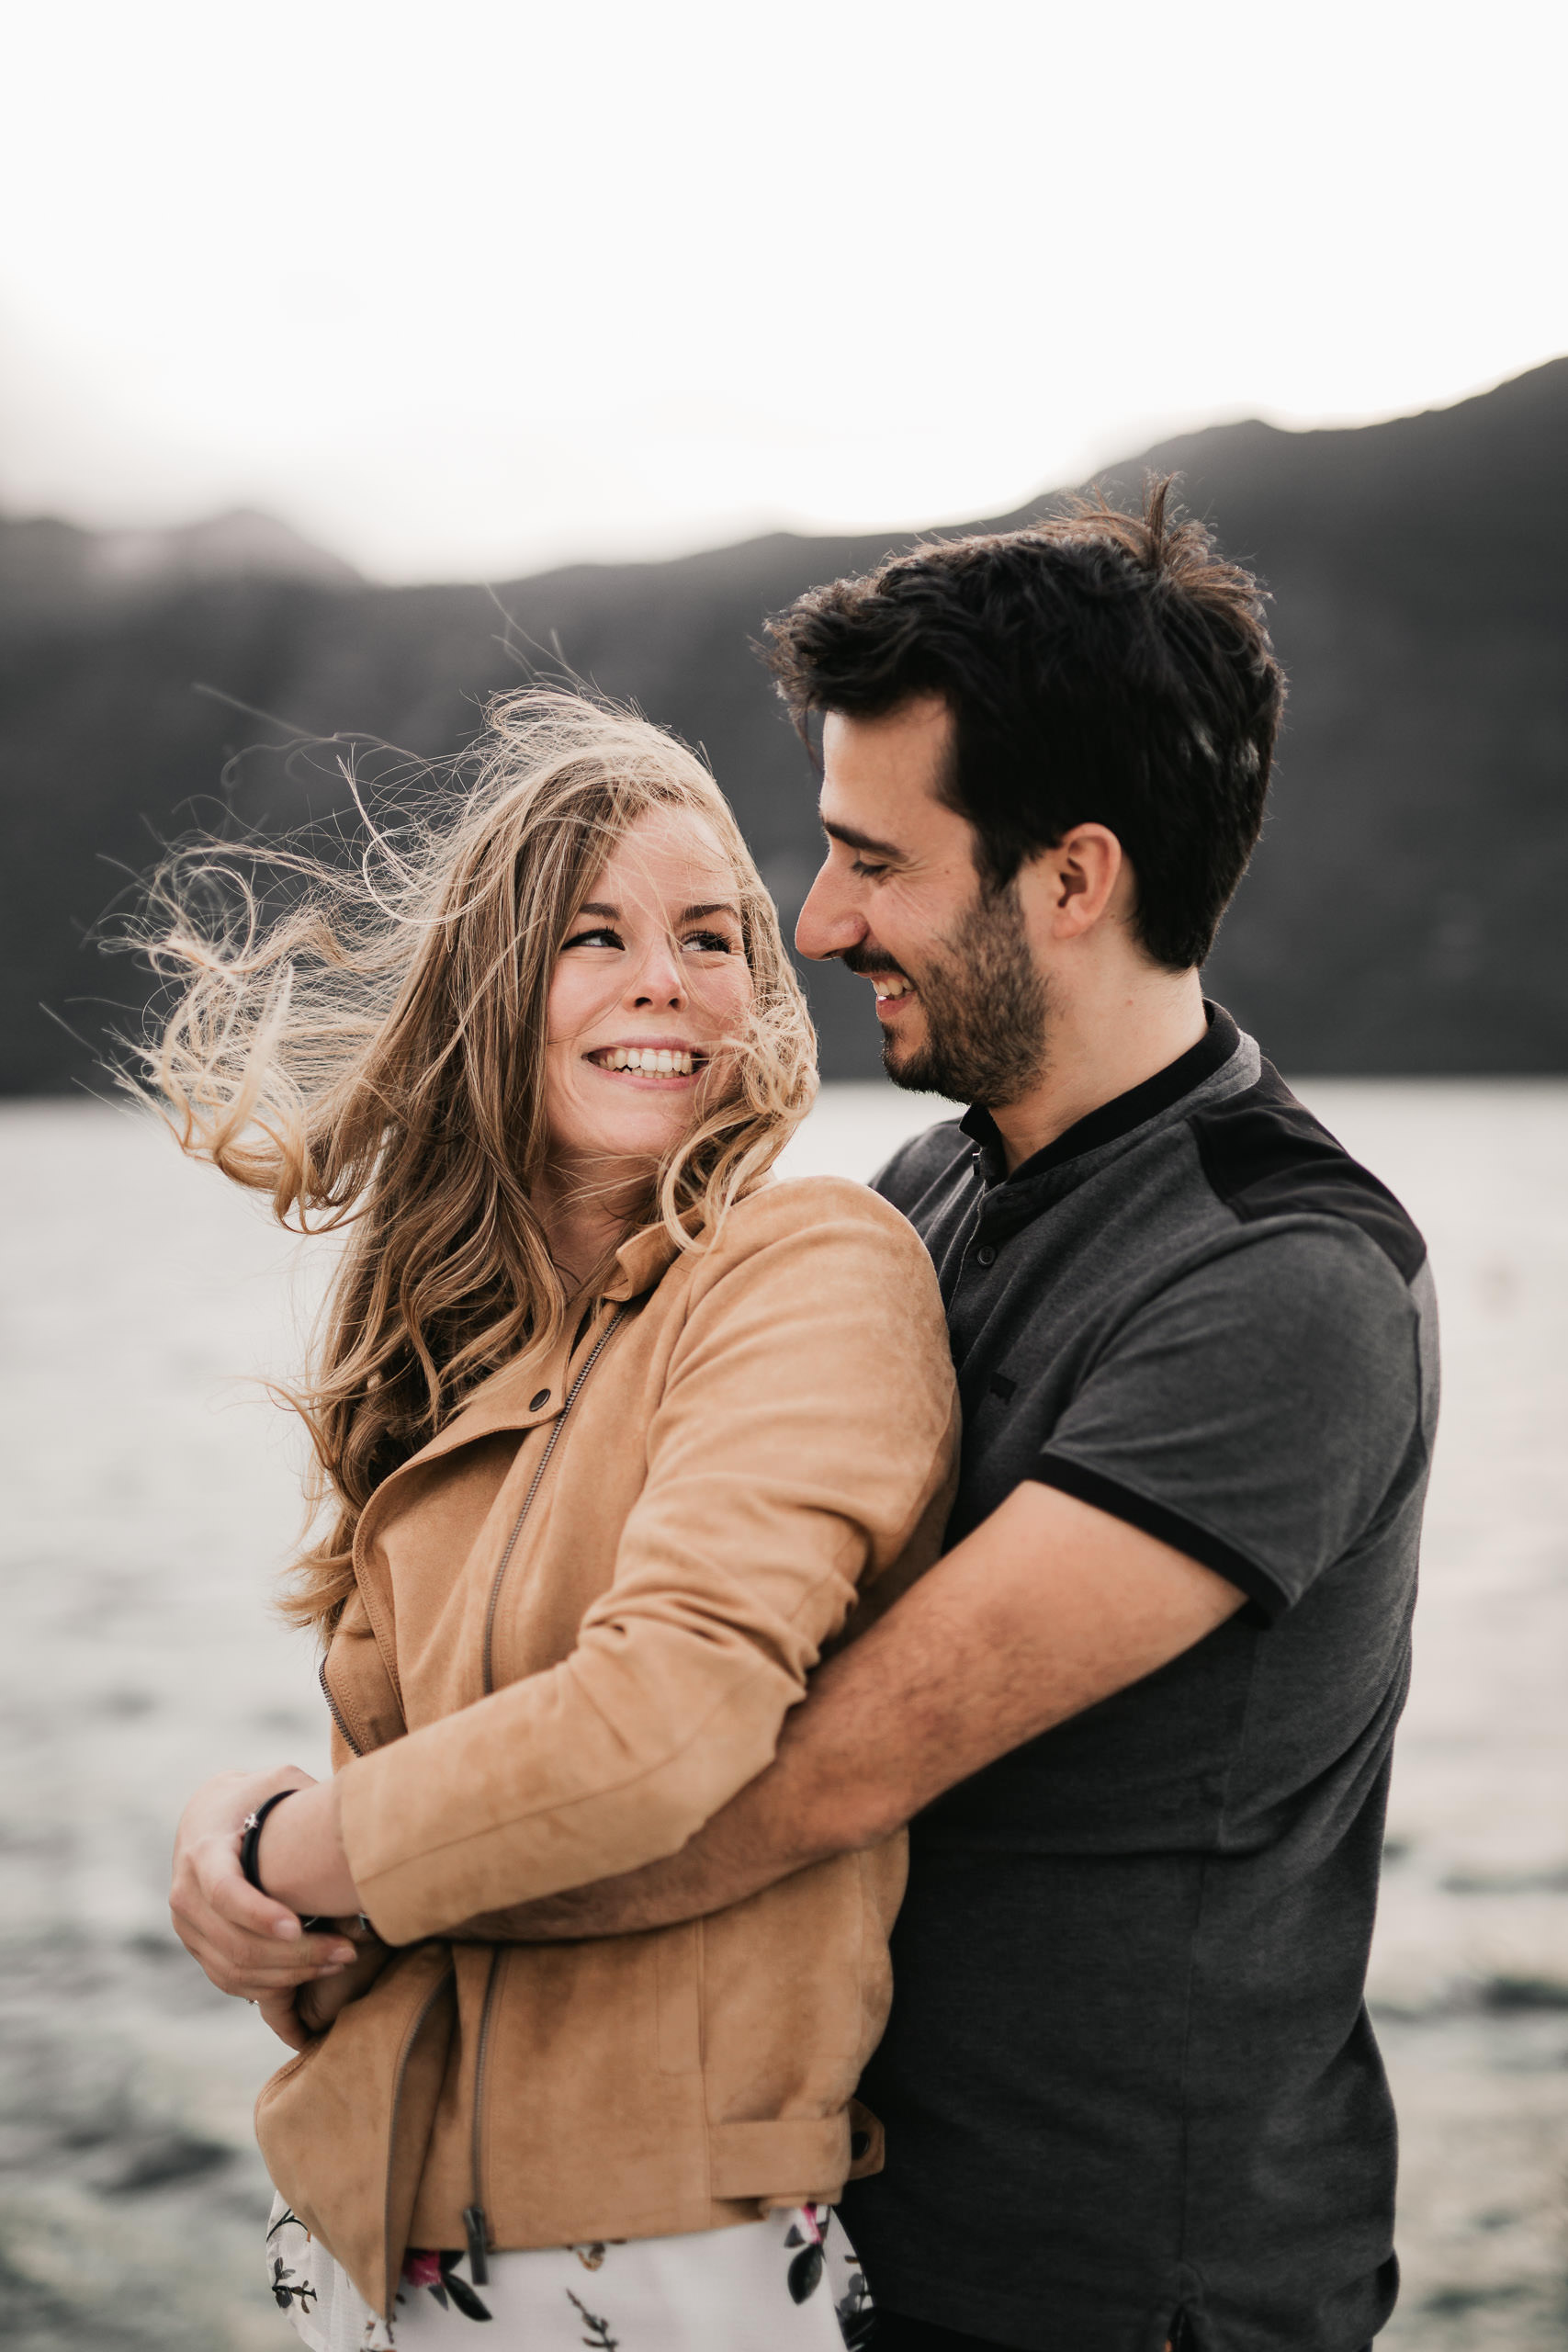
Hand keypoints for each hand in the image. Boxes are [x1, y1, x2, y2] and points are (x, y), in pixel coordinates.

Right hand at [169, 1768, 358, 2003]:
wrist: (209, 1816)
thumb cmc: (255, 1796)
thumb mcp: (276, 1782)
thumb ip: (305, 1793)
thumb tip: (351, 1805)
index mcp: (203, 1851)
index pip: (225, 1892)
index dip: (259, 1915)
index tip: (299, 1925)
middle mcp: (186, 1894)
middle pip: (236, 1942)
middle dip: (296, 1954)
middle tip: (347, 1950)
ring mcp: (188, 1927)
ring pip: (236, 1969)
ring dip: (292, 1973)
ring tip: (341, 1958)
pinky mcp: (199, 1947)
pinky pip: (232, 1980)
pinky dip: (274, 1985)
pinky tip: (314, 1972)